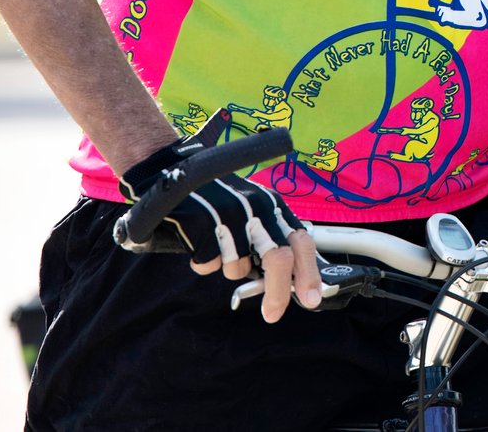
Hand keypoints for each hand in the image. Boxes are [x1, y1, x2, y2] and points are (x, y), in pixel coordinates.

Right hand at [116, 117, 321, 323]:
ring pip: (238, 268)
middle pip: (278, 259)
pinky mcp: (201, 223)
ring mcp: (229, 214)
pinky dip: (203, 262)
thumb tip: (291, 282)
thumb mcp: (253, 209)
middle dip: (278, 293)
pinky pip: (208, 265)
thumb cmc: (219, 199)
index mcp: (273, 205)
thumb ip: (271, 238)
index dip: (308, 272)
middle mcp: (256, 207)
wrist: (176, 174)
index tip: (311, 300)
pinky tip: (198, 241)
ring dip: (229, 267)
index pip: (301, 241)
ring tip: (218, 244)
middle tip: (272, 314)